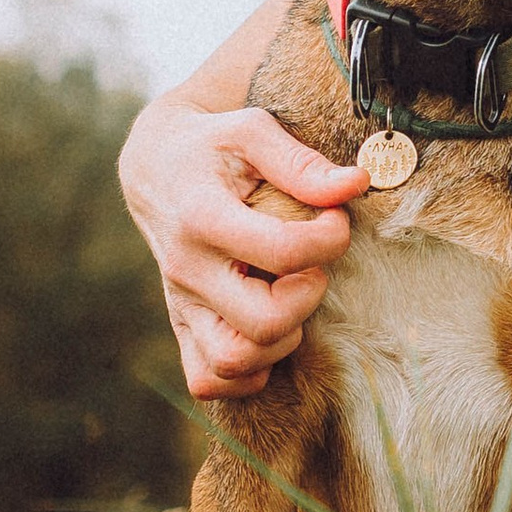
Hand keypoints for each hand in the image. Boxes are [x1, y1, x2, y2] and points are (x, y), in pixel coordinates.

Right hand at [119, 95, 368, 396]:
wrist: (155, 168)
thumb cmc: (213, 146)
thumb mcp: (252, 131)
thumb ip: (302, 162)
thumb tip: (356, 183)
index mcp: (204, 217)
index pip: (284, 252)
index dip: (330, 238)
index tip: (335, 217)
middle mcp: (188, 270)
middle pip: (264, 322)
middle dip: (308, 296)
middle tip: (313, 264)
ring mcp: (181, 304)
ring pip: (235, 362)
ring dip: (283, 337)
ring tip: (290, 293)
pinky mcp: (182, 325)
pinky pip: (209, 379)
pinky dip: (249, 370)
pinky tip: (270, 328)